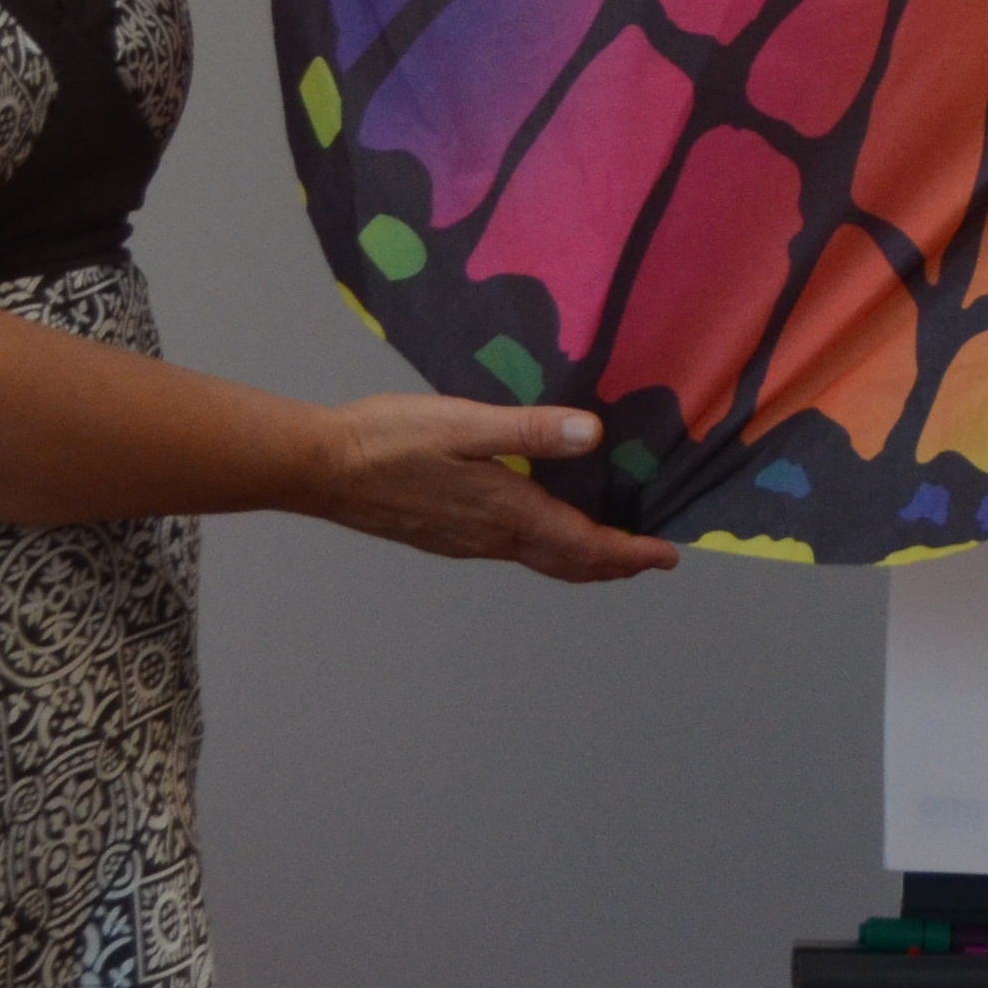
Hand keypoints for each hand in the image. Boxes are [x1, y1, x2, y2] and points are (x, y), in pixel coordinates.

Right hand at [300, 395, 680, 583]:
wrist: (320, 468)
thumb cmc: (388, 439)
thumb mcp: (464, 423)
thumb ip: (531, 430)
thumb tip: (592, 435)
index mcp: (504, 512)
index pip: (582, 544)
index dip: (628, 553)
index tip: (667, 557)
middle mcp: (490, 537)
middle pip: (566, 562)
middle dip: (613, 564)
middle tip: (651, 561)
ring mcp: (465, 541)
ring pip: (539, 559)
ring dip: (581, 559)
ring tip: (611, 551)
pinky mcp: (445, 534)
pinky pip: (512, 551)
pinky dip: (547, 548)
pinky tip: (543, 529)